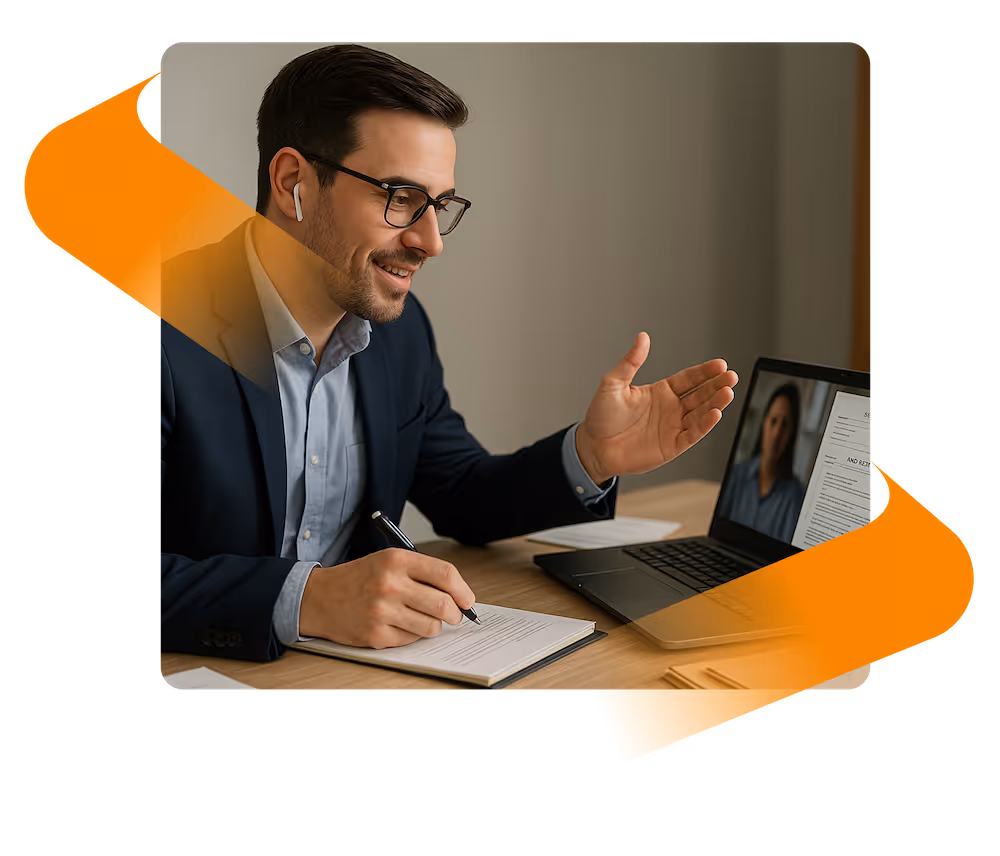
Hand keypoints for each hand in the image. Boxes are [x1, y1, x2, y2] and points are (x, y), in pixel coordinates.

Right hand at [298, 549, 476, 648]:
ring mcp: (382, 612)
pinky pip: (411, 640)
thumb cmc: (359, 578)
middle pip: (444, 605)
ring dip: (432, 625)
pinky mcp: (376, 635)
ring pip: (431, 627)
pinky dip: (411, 634)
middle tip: (453, 615)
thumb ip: (423, 573)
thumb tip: (459, 595)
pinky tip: (398, 624)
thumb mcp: (389, 560)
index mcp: (396, 560)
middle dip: (455, 614)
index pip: (445, 574)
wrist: (319, 597)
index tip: (467, 600)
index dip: (463, 590)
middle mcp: (390, 584)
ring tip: (420, 617)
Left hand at [575, 333, 738, 484]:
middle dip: (717, 385)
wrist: (594, 446)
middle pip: (701, 394)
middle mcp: (671, 408)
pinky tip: (715, 414)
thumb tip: (642, 337)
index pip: (689, 379)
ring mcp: (673, 427)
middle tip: (731, 376)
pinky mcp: (672, 446)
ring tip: (728, 392)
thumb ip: (631, 362)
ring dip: (715, 403)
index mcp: (661, 391)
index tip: (720, 364)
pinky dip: (705, 425)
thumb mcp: (613, 383)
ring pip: (701, 413)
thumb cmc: (601, 416)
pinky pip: (693, 434)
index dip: (705, 372)